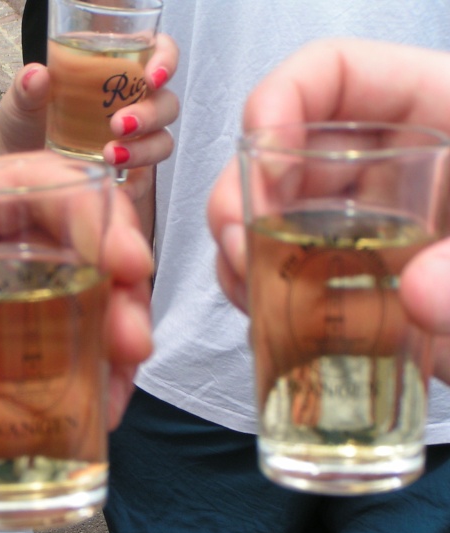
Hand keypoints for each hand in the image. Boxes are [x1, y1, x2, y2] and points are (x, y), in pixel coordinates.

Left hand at [0, 34, 179, 182]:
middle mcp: (133, 104)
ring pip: (162, 141)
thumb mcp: (21, 104)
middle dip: (150, 114)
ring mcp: (134, 141)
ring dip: (145, 149)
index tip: (152, 77)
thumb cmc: (24, 123)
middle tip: (118, 125)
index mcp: (116, 71)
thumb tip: (37, 75)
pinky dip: (135, 186)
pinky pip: (145, 181)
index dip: (166, 60)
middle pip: (166, 103)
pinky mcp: (128, 175)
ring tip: (110, 156)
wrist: (15, 164)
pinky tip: (117, 189)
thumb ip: (27, 89)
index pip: (158, 52)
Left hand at [0, 152, 151, 532]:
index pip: (23, 190)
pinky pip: (58, 383)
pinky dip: (90, 393)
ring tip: (124, 380)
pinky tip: (99, 415)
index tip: (125, 260)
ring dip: (114, 338)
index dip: (86, 210)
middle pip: (69, 251)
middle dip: (118, 282)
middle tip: (132, 337)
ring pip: (75, 315)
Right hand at [206, 38, 449, 384]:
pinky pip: (288, 276)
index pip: (334, 75)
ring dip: (242, 250)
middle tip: (241, 244)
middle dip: (242, 194)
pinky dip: (263, 296)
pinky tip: (268, 317)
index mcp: (437, 116)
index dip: (280, 102)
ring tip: (250, 291)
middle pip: (283, 151)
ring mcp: (366, 227)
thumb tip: (416, 294)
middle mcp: (387, 167)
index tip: (265, 165)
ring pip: (271, 217)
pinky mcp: (356, 284)